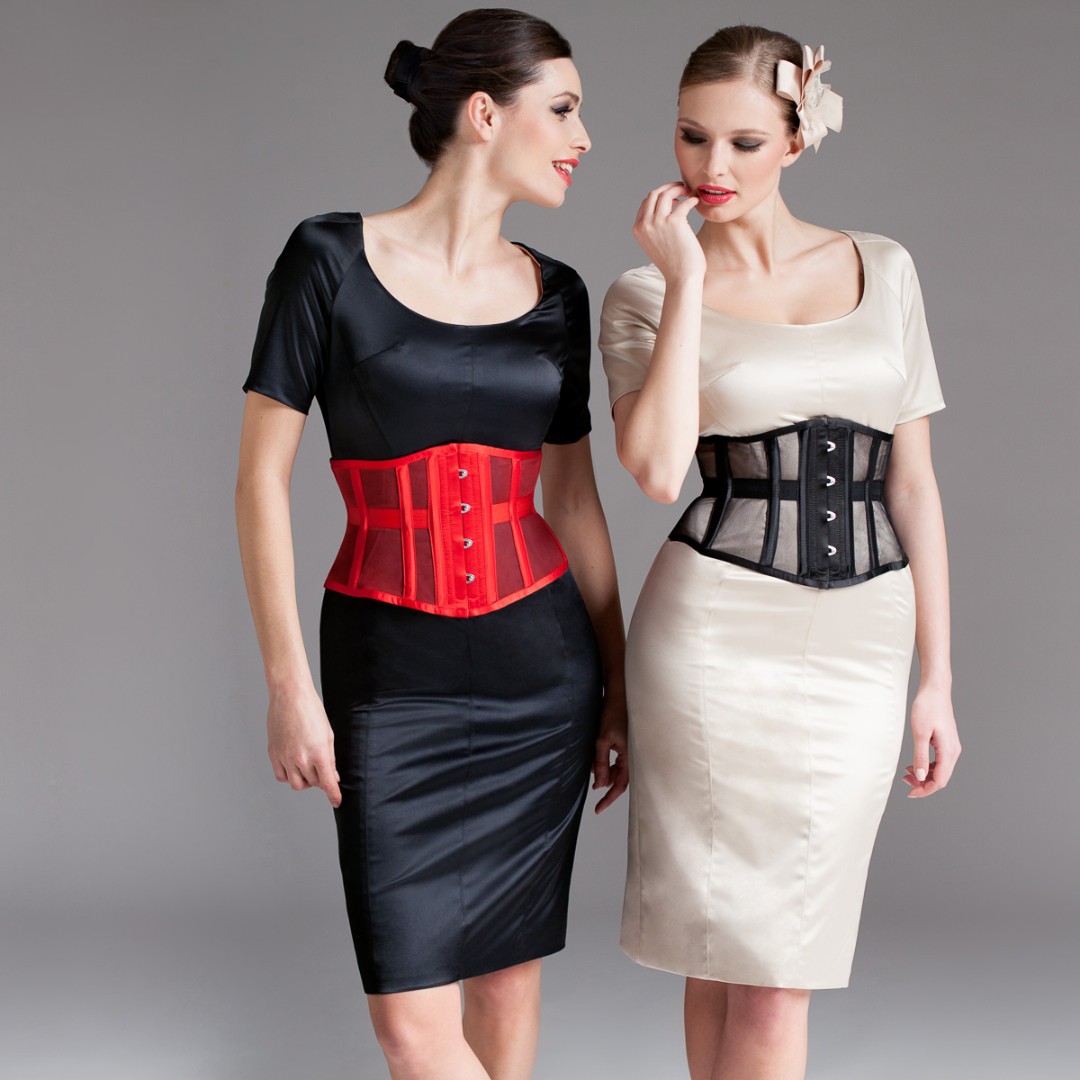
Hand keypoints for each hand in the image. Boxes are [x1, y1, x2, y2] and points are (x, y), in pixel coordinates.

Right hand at [266, 683, 341, 806]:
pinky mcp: (273, 753)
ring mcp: (285, 757)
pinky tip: (294, 767)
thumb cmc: (311, 710)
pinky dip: (288, 776)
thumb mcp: (328, 735)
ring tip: (308, 768)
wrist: (290, 696)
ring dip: (304, 780)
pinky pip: (280, 776)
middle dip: (319, 781)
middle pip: (312, 783)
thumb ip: (330, 758)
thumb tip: (333, 776)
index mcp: (318, 753)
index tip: (337, 801)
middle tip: (321, 771)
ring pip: (295, 783)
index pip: (327, 783)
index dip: (333, 795)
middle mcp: (300, 758)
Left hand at [591, 695, 628, 813]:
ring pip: (618, 770)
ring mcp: (632, 750)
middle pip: (619, 779)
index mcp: (630, 757)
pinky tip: (600, 758)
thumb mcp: (602, 740)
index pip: (619, 785)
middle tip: (593, 782)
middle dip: (605, 782)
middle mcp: (634, 756)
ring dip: (605, 771)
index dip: (608, 799)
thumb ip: (600, 763)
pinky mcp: (628, 744)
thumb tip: (599, 784)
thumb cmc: (613, 714)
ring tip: (595, 763)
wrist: (620, 695)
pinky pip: (619, 761)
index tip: (598, 809)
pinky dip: (608, 763)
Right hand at [633, 181, 704, 284]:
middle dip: (668, 187)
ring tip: (689, 191)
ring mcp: (658, 222)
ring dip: (678, 188)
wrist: (681, 278)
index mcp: (638, 229)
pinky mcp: (674, 222)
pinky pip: (683, 202)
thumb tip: (665, 211)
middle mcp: (645, 224)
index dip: (658, 196)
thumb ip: (655, 228)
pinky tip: (696, 201)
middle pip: (653, 194)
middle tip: (681, 188)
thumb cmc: (673, 264)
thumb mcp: (656, 244)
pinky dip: (691, 199)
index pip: (645, 203)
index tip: (672, 198)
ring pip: (665, 193)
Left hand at [902, 685, 960, 797]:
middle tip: (904, 782)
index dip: (925, 790)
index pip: (940, 781)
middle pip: (941, 778)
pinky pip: (938, 761)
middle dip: (923, 784)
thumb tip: (921, 777)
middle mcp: (953, 751)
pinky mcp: (945, 742)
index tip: (910, 793)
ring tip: (906, 774)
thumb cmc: (927, 707)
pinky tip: (914, 764)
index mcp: (949, 751)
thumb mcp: (920, 733)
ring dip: (924, 775)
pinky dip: (927, 766)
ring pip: (939, 770)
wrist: (935, 690)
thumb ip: (921, 756)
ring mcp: (950, 747)